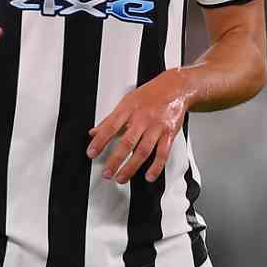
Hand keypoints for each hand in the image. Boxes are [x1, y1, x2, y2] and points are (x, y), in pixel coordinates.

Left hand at [87, 69, 192, 183]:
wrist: (175, 88)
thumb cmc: (149, 95)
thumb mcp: (126, 102)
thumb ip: (110, 119)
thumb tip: (94, 132)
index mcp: (128, 110)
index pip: (110, 127)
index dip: (100, 141)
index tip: (91, 153)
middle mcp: (142, 119)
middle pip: (127, 142)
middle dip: (115, 160)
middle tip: (107, 173)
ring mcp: (156, 127)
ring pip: (143, 150)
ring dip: (132, 167)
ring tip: (121, 178)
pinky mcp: (169, 134)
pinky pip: (163, 153)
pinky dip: (156, 166)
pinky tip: (149, 176)